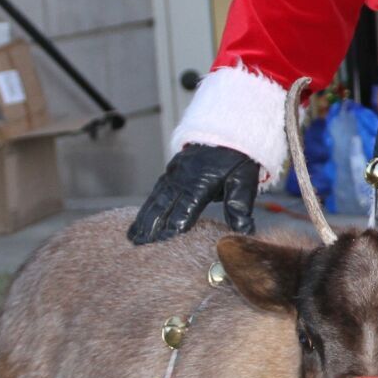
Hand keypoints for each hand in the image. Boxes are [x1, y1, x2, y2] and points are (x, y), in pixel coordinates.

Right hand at [127, 144, 259, 244]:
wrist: (228, 132)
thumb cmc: (237, 161)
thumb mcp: (244, 181)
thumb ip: (239, 206)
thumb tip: (243, 230)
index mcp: (202, 181)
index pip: (186, 206)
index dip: (176, 223)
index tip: (166, 240)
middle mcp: (184, 177)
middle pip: (165, 204)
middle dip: (152, 225)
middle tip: (141, 244)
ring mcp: (175, 173)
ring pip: (156, 199)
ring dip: (144, 218)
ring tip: (134, 237)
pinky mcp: (171, 171)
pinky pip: (156, 191)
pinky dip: (146, 207)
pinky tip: (139, 221)